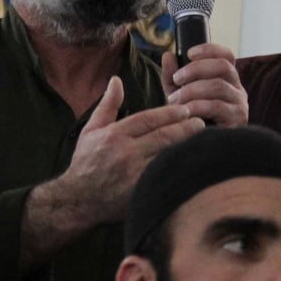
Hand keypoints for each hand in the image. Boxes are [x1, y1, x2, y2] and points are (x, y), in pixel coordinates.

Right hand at [59, 76, 203, 225]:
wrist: (77, 200)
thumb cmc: (85, 163)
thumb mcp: (91, 131)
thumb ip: (107, 105)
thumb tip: (116, 79)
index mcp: (114, 135)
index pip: (148, 119)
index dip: (170, 113)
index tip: (185, 110)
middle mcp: (125, 153)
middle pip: (163, 136)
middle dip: (186, 127)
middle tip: (200, 122)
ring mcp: (134, 174)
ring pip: (168, 155)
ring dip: (187, 146)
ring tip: (203, 139)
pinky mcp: (140, 191)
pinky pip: (166, 176)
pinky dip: (180, 168)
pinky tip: (193, 162)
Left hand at [161, 42, 247, 126]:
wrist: (200, 153)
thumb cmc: (190, 121)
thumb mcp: (179, 96)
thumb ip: (172, 77)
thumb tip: (168, 55)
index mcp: (227, 80)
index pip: (226, 56)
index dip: (209, 50)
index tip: (189, 53)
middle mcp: (238, 90)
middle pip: (223, 66)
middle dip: (196, 69)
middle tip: (176, 79)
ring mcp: (239, 105)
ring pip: (218, 86)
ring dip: (192, 90)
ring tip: (174, 100)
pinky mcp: (237, 121)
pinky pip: (216, 106)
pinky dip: (196, 106)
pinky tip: (184, 112)